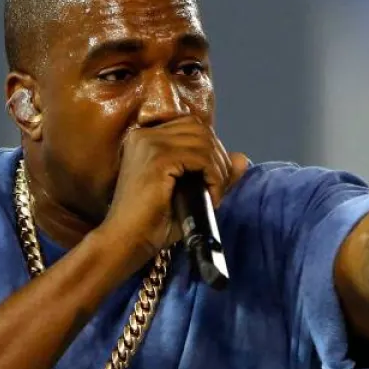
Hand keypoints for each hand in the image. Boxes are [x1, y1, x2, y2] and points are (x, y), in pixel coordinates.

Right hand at [100, 116, 248, 268]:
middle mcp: (145, 134)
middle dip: (218, 158)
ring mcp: (150, 143)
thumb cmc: (152, 223)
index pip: (191, 127)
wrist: (126, 242)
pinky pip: (201, 158)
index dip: (210, 149)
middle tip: (218, 188)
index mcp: (146, 138)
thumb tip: (242, 158)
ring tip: (214, 195)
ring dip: (218, 169)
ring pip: (204, 142)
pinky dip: (214, 177)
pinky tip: (211, 197)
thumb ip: (215, 174)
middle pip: (200, 130)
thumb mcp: (189, 193)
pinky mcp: (158, 158)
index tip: (215, 178)